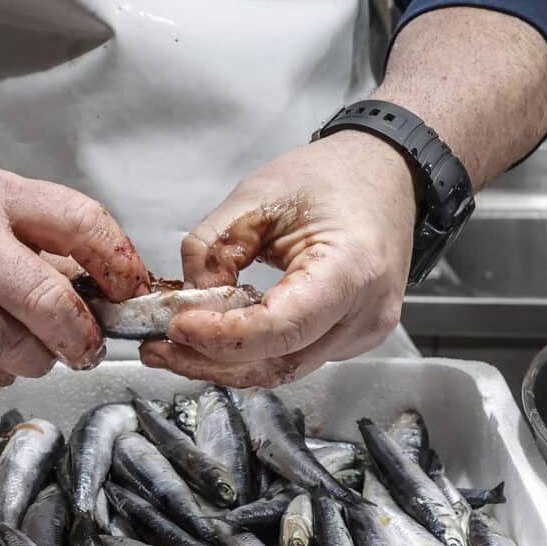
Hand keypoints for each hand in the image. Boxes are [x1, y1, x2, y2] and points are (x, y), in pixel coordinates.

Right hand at [0, 119, 147, 388]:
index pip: (78, 221)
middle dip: (79, 337)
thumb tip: (114, 293)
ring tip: (19, 347)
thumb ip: (44, 245)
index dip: (117, 262)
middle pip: (49, 302)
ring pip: (16, 349)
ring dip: (31, 360)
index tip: (131, 291)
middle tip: (85, 349)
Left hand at [142, 133, 416, 386]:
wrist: (388, 176)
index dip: (223, 336)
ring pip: (283, 369)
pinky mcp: (352, 339)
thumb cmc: (334, 177)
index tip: (177, 326)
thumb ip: (213, 247)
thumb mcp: (258, 193)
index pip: (281, 327)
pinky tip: (220, 335)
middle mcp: (366, 313)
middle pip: (279, 363)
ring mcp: (364, 333)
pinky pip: (295, 357)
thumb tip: (189, 299)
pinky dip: (252, 351)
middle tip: (158, 349)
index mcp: (350, 269)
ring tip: (177, 346)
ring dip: (226, 363)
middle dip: (211, 361)